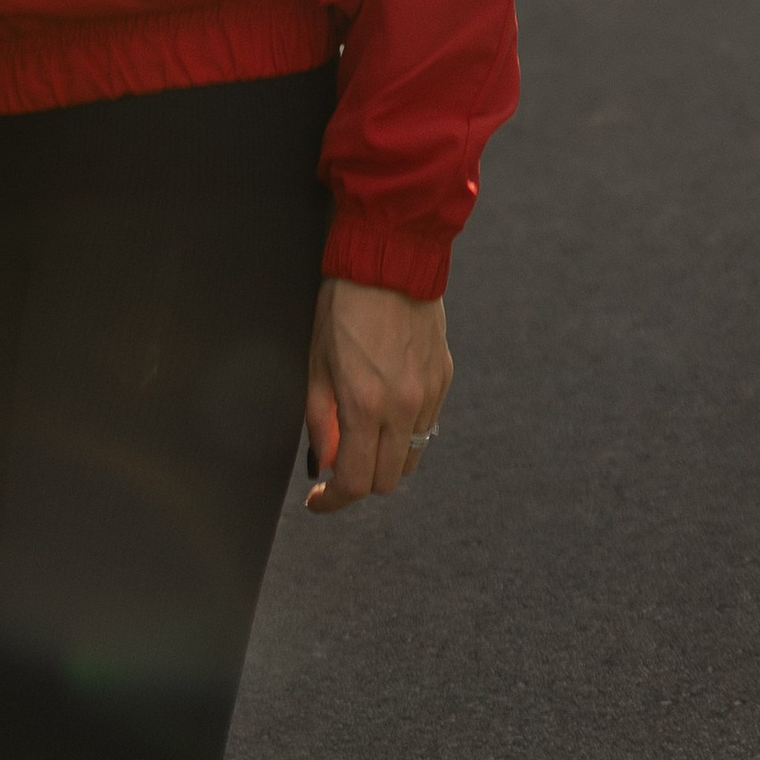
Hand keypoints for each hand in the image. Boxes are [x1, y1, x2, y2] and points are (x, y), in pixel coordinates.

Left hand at [304, 279, 452, 513]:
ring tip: (364, 436)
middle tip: (339, 466)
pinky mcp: (443, 378)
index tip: (318, 500)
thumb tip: (324, 461)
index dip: (333, 501)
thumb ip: (320, 420)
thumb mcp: (316, 363)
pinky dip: (405, 431)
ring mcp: (428, 394)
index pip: (355, 482)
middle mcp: (402, 407)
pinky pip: (426, 425)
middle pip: (387, 481)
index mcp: (365, 405)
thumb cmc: (344, 304)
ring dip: (386, 460)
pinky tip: (387, 407)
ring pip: (411, 458)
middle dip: (360, 483)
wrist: (389, 258)